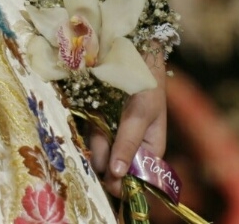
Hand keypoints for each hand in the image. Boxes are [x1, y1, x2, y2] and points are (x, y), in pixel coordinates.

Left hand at [89, 50, 166, 197]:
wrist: (133, 54)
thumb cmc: (146, 85)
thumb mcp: (140, 114)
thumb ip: (128, 143)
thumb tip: (118, 174)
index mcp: (150, 151)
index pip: (137, 180)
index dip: (123, 185)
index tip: (110, 181)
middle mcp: (132, 148)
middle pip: (114, 170)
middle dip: (104, 162)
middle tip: (102, 139)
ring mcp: (115, 135)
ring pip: (99, 155)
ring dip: (95, 146)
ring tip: (99, 120)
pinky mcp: (100, 123)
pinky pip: (91, 137)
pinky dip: (88, 134)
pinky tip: (92, 118)